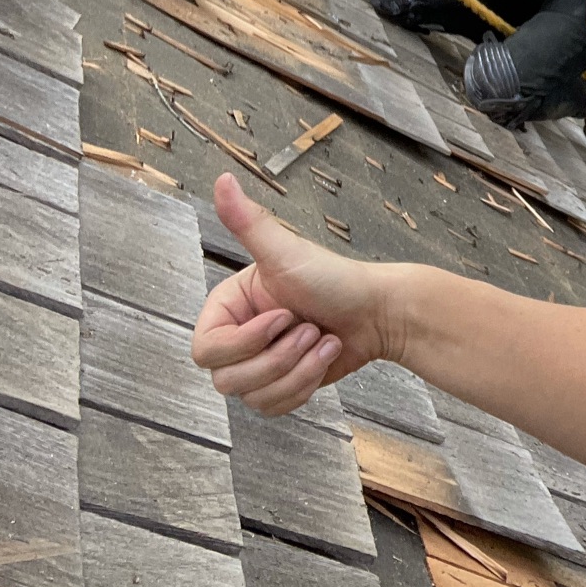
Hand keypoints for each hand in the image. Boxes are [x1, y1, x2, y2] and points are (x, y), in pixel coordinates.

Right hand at [190, 173, 399, 415]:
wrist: (380, 311)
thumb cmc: (336, 278)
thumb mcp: (287, 253)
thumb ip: (248, 222)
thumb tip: (222, 179)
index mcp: (227, 307)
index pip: (206, 349)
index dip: (245, 341)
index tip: (283, 317)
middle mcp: (237, 336)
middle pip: (228, 379)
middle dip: (279, 358)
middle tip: (311, 328)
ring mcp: (258, 363)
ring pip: (253, 398)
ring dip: (298, 371)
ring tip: (323, 340)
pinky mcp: (280, 384)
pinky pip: (275, 407)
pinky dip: (304, 386)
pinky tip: (326, 357)